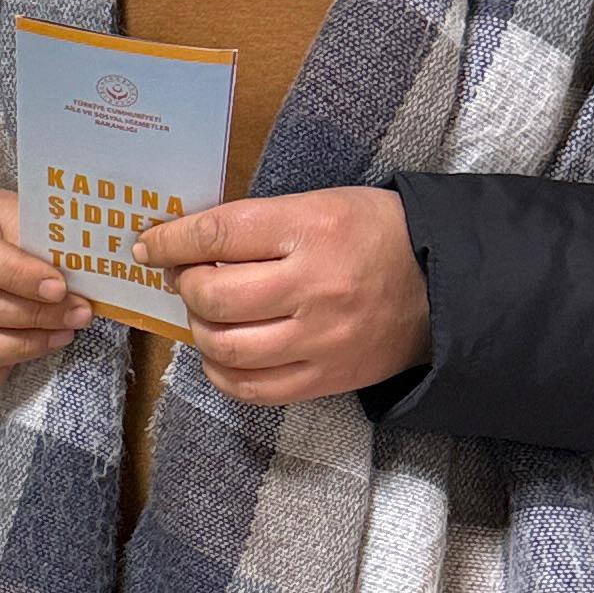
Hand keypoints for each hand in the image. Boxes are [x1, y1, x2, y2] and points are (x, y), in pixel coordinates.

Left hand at [139, 186, 428, 405]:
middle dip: (185, 285)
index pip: (218, 234)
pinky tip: (220, 354)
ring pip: (224, 345)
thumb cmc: (378, 236)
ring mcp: (318, 340)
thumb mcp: (323, 205)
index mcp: (312, 229)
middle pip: (214, 295)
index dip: (171, 240)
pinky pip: (251, 388)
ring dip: (198, 328)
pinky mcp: (325, 379)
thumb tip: (191, 245)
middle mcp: (313, 287)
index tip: (148, 244)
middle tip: (185, 277)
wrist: (445, 289)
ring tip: (206, 313)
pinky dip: (221, 371)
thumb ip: (261, 225)